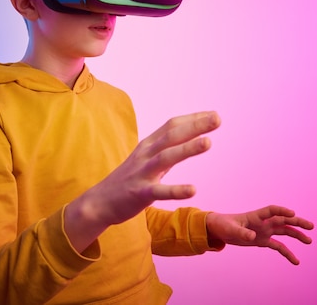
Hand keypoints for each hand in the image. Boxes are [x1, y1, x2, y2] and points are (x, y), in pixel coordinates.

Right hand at [65, 111, 220, 251]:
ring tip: (208, 142)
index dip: (192, 119)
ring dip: (187, 149)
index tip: (213, 114)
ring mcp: (142, 173)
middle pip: (171, 136)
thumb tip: (190, 139)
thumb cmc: (128, 180)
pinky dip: (176, 190)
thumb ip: (166, 149)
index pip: (171, 126)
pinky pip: (159, 191)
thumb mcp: (146, 160)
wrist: (99, 202)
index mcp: (148, 145)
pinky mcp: (140, 193)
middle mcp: (145, 155)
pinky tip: (193, 190)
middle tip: (217, 118)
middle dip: (195, 126)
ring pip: (166, 158)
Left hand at [206, 205, 313, 264]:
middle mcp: (263, 222)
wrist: (220, 229)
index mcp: (256, 216)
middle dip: (297, 222)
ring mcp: (265, 231)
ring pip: (284, 232)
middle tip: (311, 226)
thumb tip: (252, 237)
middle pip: (283, 220)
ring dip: (297, 235)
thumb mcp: (231, 229)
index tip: (292, 213)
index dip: (282, 211)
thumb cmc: (224, 225)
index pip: (272, 210)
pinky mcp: (263, 241)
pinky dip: (287, 253)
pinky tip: (296, 261)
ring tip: (309, 241)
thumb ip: (242, 232)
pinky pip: (278, 246)